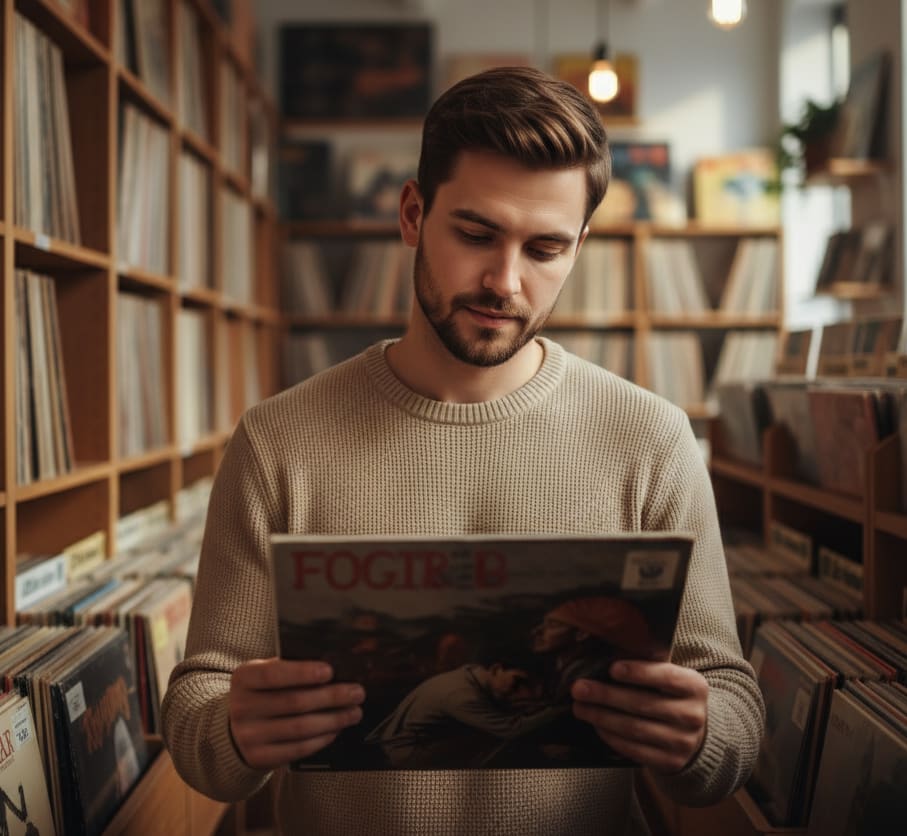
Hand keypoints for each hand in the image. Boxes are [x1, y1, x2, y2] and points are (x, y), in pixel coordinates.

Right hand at [228, 658, 364, 768]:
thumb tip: (334, 666)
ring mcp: (248, 736)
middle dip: (331, 697)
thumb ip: (290, 667)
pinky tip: (336, 729)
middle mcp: (241, 707)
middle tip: (357, 693)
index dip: (302, 673)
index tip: (330, 671)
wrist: (235, 728)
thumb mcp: (266, 673)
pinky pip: (297, 749)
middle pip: (294, 702)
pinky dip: (321, 738)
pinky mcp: (259, 758)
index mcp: (243, 678)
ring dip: (333, 720)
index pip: (272, 674)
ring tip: (354, 712)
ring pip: (300, 728)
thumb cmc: (263, 692)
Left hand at [571, 660, 707, 773]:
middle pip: (643, 704)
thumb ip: (648, 667)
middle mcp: (692, 715)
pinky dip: (610, 736)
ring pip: (634, 728)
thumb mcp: (671, 679)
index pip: (666, 677)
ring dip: (601, 717)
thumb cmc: (672, 697)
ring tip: (580, 707)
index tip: (612, 668)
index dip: (638, 672)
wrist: (695, 736)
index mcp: (694, 687)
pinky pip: (634, 749)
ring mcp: (682, 742)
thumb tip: (606, 656)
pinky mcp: (670, 762)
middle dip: (606, 695)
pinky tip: (596, 725)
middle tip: (579, 688)